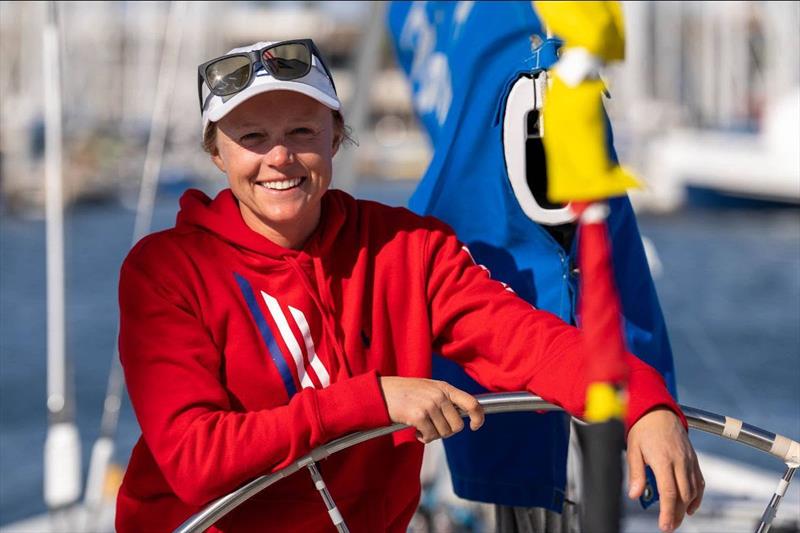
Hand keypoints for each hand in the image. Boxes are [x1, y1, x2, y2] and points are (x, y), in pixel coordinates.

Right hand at [379, 377, 484, 442]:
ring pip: (443, 433)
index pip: (472, 402)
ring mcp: (429, 405)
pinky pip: (429, 436)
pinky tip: (415, 431)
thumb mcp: (428, 388)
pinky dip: (423, 438)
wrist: (380, 393)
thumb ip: (445, 399)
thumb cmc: (404, 393)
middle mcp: (439, 395)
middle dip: (446, 431)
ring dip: (432, 435)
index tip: (474, 426)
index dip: (477, 417)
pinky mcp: (419, 416)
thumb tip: (461, 419)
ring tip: (421, 427)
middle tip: (432, 427)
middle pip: (457, 425)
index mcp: (444, 387)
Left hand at [627, 408, 704, 531]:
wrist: (658, 411)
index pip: (669, 492)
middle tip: (669, 526)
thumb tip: (635, 494)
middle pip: (683, 495)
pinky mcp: (694, 459)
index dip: (667, 512)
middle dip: (677, 514)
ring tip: (677, 518)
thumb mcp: (633, 449)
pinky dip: (697, 496)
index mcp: (662, 459)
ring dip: (687, 507)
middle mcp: (679, 460)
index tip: (664, 525)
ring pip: (694, 490)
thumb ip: (636, 473)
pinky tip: (690, 506)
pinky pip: (699, 481)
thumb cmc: (643, 429)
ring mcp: (689, 460)